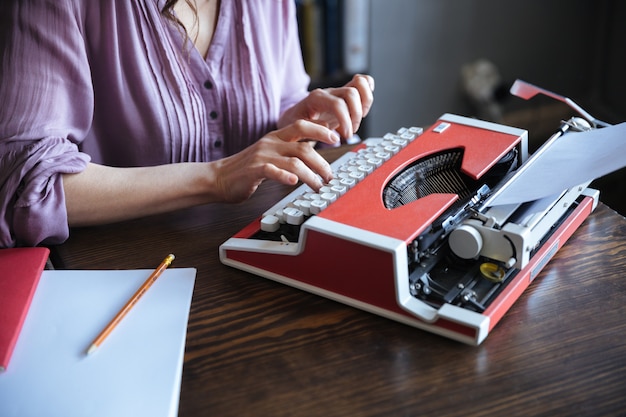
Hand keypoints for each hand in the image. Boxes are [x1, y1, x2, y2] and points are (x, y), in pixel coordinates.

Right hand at [211, 120, 339, 202]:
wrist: (218, 177)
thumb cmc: (247, 169)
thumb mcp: (271, 154)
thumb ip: (289, 151)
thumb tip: (313, 153)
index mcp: (277, 137)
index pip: (303, 125)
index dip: (321, 130)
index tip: (337, 137)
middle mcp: (271, 143)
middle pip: (304, 147)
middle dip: (322, 162)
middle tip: (330, 176)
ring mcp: (262, 156)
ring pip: (294, 161)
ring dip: (311, 175)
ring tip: (318, 186)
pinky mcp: (253, 170)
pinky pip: (272, 171)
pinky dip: (286, 177)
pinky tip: (294, 183)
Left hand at [278, 74, 374, 139]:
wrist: (294, 117)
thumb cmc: (296, 123)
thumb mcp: (298, 129)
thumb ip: (313, 128)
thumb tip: (329, 131)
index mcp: (316, 98)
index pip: (338, 104)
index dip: (346, 121)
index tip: (347, 135)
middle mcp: (329, 91)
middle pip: (352, 93)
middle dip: (356, 115)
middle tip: (350, 131)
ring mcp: (339, 91)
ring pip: (361, 84)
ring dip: (364, 105)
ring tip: (357, 121)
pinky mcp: (346, 94)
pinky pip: (363, 82)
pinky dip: (368, 93)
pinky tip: (362, 109)